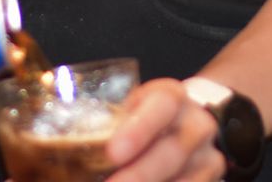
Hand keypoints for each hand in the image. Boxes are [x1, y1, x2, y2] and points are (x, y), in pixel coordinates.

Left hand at [103, 79, 224, 181]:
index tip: (113, 153)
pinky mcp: (211, 178)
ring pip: (187, 179)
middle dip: (140, 175)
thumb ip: (109, 123)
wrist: (190, 120)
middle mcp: (196, 125)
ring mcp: (208, 156)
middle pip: (173, 152)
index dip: (139, 130)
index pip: (162, 106)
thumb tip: (60, 147)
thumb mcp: (132, 107)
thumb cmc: (148, 115)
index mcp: (172, 98)